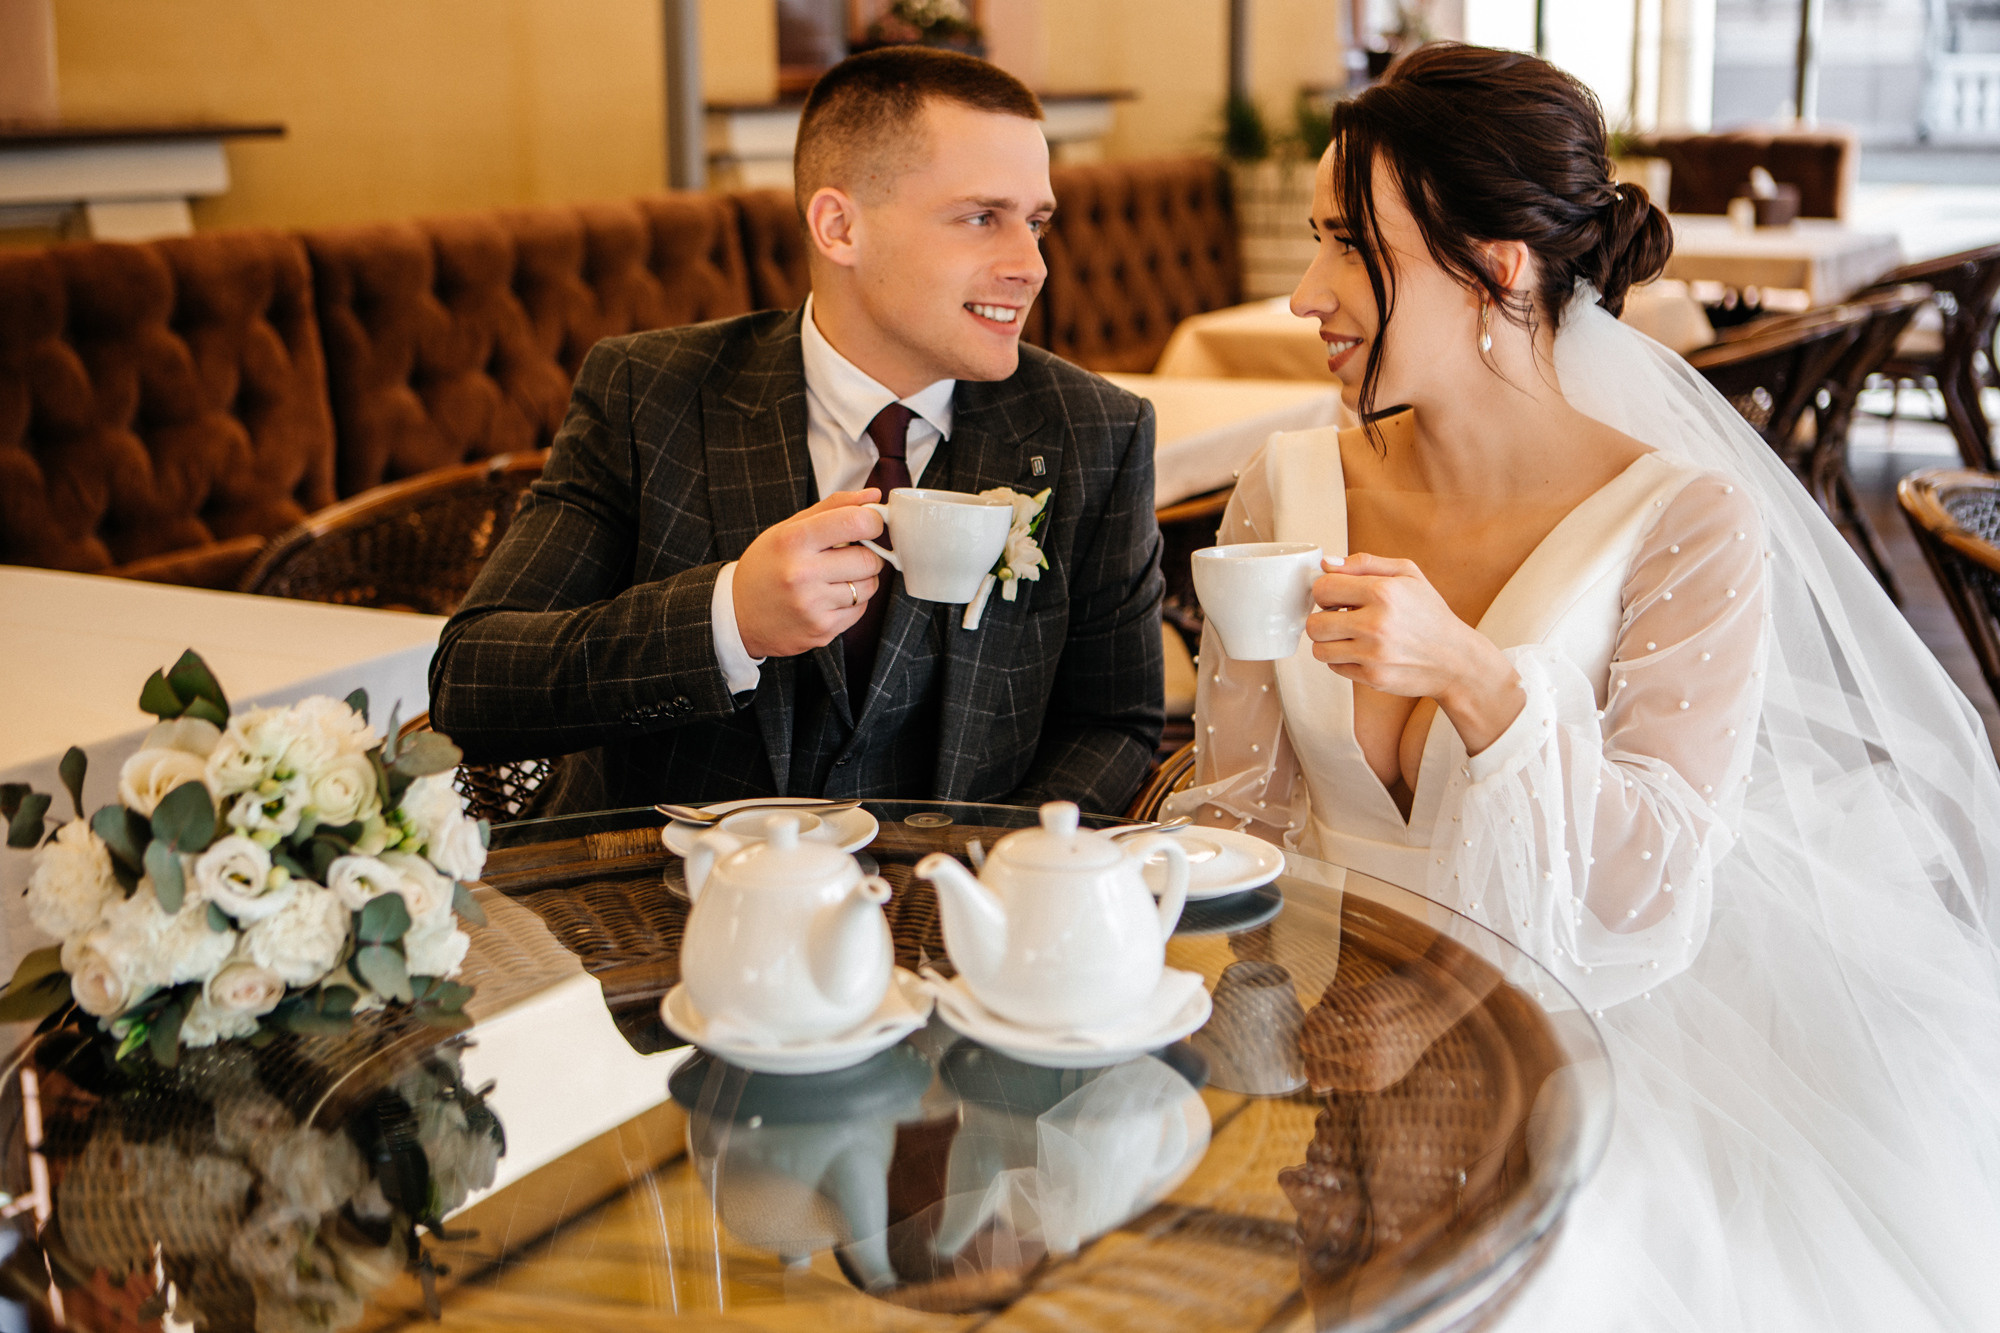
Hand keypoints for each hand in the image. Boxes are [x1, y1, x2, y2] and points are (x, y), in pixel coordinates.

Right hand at [733, 490, 886, 658]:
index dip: (872, 521)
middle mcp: (802, 574)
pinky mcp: (821, 630)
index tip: (869, 523)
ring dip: (862, 579)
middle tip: (852, 553)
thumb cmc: (766, 566)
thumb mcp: (788, 528)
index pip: (855, 522)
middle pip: (868, 559)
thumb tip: (873, 495)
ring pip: (869, 586)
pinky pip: (860, 610)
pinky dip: (853, 601)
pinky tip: (831, 596)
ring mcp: (812, 606)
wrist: (737, 615)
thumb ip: (832, 507)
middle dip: (868, 553)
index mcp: (793, 541)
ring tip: (838, 576)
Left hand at [1306, 554, 1522, 753]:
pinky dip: (1342, 660)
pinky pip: (1335, 667)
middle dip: (1323, 619)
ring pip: (1319, 649)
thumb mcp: (1407, 574)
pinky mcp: (1373, 678)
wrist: (1456, 659)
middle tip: (1340, 618)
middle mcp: (1376, 625)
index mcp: (1383, 592)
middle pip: (1315, 623)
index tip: (1336, 596)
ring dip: (1329, 642)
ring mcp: (1373, 655)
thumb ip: (1365, 563)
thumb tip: (1327, 563)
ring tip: (1349, 636)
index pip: (1323, 588)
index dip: (1325, 591)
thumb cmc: (1430, 614)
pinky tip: (1362, 652)